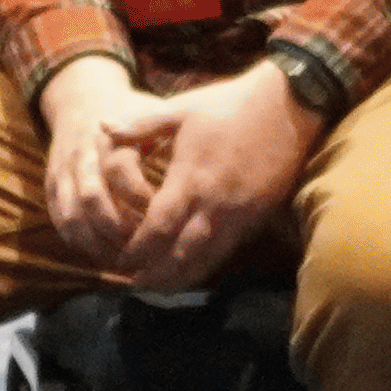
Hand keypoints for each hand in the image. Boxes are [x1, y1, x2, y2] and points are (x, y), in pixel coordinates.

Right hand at [37, 58, 170, 264]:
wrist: (82, 99)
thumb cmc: (130, 113)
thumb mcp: (152, 112)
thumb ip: (168, 139)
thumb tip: (186, 170)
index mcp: (111, 136)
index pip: (120, 169)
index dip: (140, 197)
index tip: (160, 212)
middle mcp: (83, 155)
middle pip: (93, 200)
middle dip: (118, 231)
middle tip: (142, 248)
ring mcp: (64, 172)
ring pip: (73, 218)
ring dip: (98, 244)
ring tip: (125, 259)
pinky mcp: (53, 187)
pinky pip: (61, 222)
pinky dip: (82, 244)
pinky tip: (106, 253)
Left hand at [118, 63, 315, 286]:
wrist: (288, 105)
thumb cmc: (230, 104)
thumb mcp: (181, 109)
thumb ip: (140, 124)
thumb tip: (102, 127)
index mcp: (189, 179)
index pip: (157, 228)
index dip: (137, 250)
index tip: (120, 259)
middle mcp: (213, 204)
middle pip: (180, 254)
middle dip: (156, 274)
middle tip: (135, 284)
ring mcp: (238, 213)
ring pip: (207, 258)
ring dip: (182, 276)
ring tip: (162, 286)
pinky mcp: (257, 215)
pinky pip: (228, 249)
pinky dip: (208, 263)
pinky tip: (195, 267)